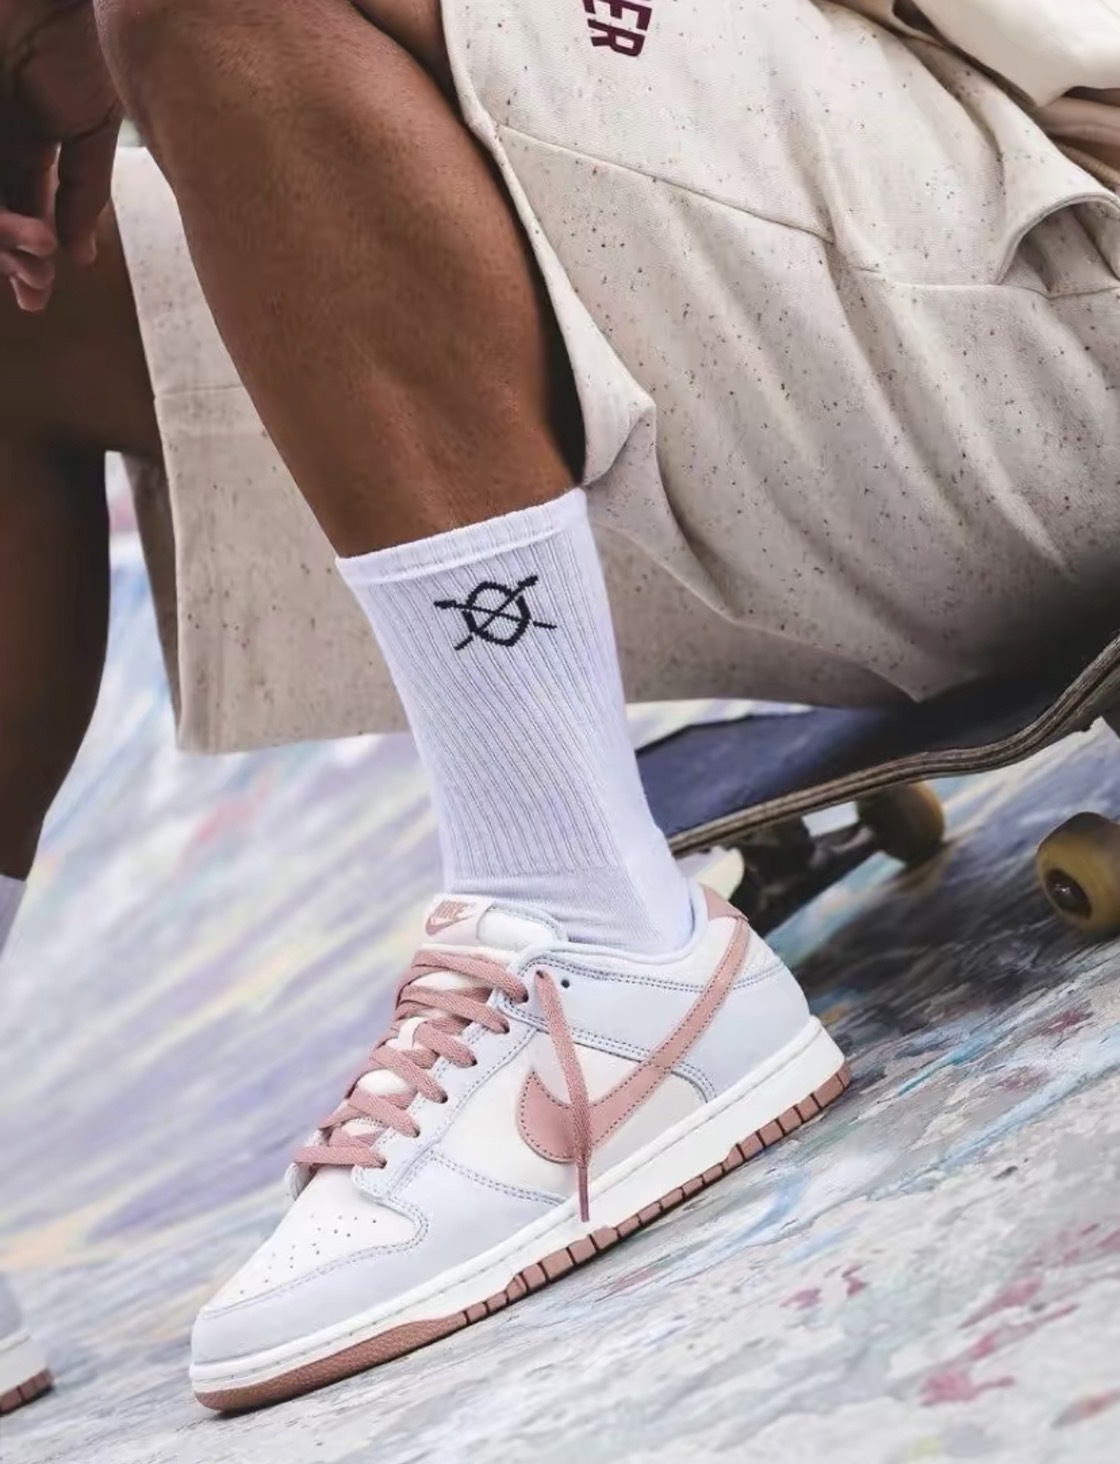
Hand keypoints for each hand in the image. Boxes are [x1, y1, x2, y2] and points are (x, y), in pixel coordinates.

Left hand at [0, 0, 120, 306]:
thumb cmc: (83, 41)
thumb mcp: (92, 127)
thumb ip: (84, 191)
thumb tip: (80, 255)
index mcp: (26, 137)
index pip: (22, 208)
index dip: (29, 254)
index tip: (38, 295)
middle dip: (12, 259)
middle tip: (35, 289)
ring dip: (3, 239)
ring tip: (35, 260)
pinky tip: (22, 231)